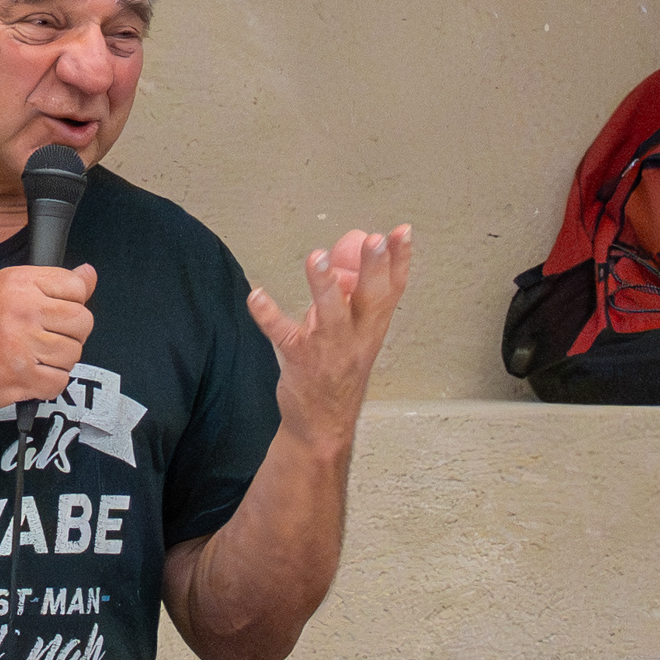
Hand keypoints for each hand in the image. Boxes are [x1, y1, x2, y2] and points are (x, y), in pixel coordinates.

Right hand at [0, 263, 97, 409]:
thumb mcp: (4, 290)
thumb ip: (50, 284)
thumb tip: (88, 274)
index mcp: (18, 283)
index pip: (76, 286)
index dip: (70, 302)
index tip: (53, 312)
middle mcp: (22, 310)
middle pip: (82, 321)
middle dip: (69, 333)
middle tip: (45, 337)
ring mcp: (23, 346)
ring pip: (74, 353)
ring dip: (58, 360)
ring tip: (32, 356)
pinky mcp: (23, 378)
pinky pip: (60, 381)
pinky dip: (48, 383)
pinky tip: (28, 373)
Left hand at [249, 225, 411, 451]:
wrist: (323, 428)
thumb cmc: (337, 376)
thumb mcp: (352, 336)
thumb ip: (347, 300)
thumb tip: (339, 265)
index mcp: (371, 328)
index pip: (393, 290)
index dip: (400, 261)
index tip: (402, 232)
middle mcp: (356, 337)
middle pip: (370, 298)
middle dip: (374, 268)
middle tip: (374, 239)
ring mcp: (330, 349)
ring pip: (330, 315)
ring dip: (323, 286)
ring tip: (316, 258)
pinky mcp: (301, 360)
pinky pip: (284, 335)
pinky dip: (269, 315)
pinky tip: (257, 296)